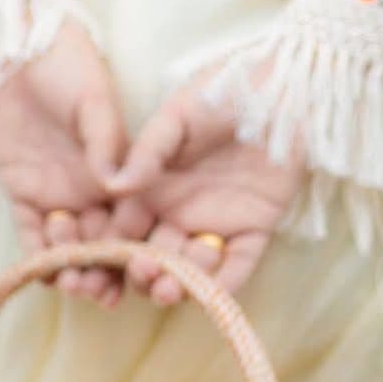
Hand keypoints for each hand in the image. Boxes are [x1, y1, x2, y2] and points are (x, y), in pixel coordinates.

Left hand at [0, 21, 148, 304]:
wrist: (16, 49)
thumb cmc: (65, 65)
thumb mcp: (91, 100)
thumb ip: (103, 142)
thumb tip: (115, 183)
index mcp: (120, 171)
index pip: (134, 219)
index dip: (140, 250)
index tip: (145, 275)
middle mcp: (93, 191)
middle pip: (105, 243)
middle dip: (106, 271)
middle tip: (105, 295)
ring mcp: (58, 195)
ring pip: (70, 246)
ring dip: (74, 270)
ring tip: (77, 288)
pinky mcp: (23, 194)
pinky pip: (32, 234)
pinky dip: (37, 255)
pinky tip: (45, 274)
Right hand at [107, 69, 305, 302]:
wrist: (281, 88)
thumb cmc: (222, 92)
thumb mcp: (176, 118)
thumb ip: (146, 153)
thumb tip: (113, 185)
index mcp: (154, 188)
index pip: (125, 229)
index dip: (112, 249)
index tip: (101, 262)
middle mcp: (180, 212)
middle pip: (154, 257)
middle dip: (143, 273)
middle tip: (144, 274)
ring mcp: (217, 223)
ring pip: (191, 269)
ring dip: (177, 285)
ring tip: (169, 288)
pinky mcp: (254, 230)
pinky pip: (238, 266)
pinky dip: (224, 284)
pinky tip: (209, 293)